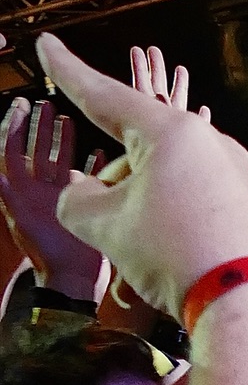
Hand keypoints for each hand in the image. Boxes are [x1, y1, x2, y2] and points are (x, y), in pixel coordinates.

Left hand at [0, 95, 105, 298]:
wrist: (72, 280)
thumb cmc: (47, 254)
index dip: (13, 126)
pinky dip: (93, 166)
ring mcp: (61, 197)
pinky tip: (101, 153)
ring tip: (66, 120)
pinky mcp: (82, 206)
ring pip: (60, 161)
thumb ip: (6, 194)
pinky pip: (87, 180)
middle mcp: (39, 190)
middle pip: (36, 151)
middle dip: (38, 127)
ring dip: (62, 141)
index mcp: (21, 190)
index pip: (12, 150)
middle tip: (43, 105)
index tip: (20, 105)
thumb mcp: (20, 219)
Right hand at [31, 36, 247, 315]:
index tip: (46, 45)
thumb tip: (86, 193)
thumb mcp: (107, 227)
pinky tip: (189, 260)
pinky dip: (183, 229)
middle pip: (138, 155)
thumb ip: (79, 201)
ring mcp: (240, 173)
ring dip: (149, 213)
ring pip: (169, 184)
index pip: (105, 96)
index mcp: (172, 133)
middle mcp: (213, 143)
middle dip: (116, 189)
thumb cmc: (180, 255)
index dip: (69, 73)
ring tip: (162, 257)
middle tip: (119, 235)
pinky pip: (202, 206)